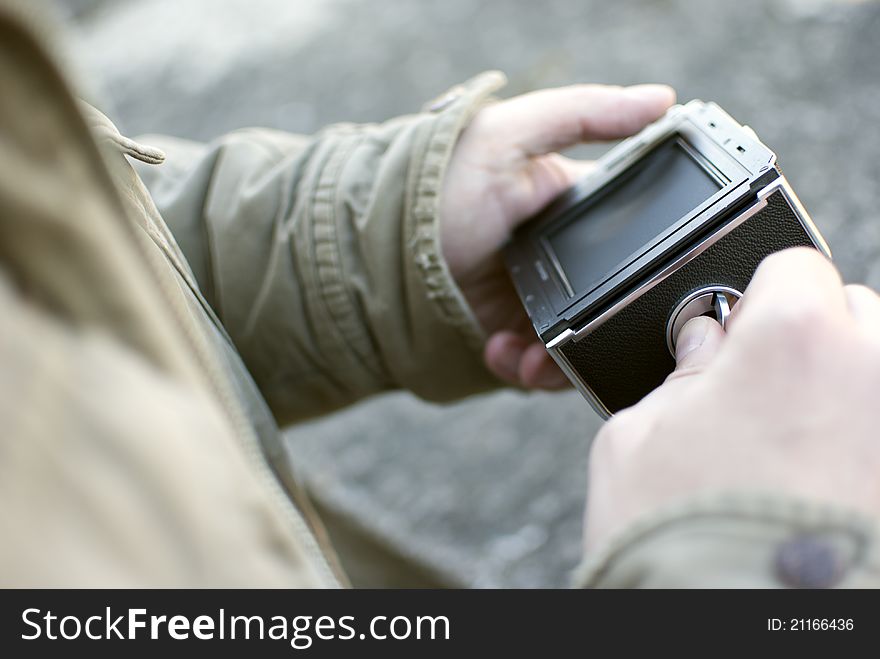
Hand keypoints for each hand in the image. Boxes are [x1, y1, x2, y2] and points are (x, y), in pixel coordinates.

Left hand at [440, 83, 675, 388]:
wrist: (367, 248)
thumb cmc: (434, 180)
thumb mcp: (508, 136)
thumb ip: (583, 113)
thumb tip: (662, 99)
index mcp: (567, 207)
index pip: (628, 235)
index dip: (646, 258)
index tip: (652, 278)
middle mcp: (556, 259)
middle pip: (609, 301)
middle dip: (604, 327)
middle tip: (590, 337)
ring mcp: (529, 302)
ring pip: (578, 343)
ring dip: (563, 360)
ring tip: (534, 360)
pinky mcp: (502, 335)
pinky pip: (535, 365)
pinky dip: (525, 370)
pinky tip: (503, 354)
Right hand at [584, 248, 879, 549]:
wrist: (738, 631)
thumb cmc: (678, 540)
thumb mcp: (637, 434)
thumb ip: (682, 371)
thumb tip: (705, 341)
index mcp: (796, 336)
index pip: (795, 264)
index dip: (756, 301)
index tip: (736, 336)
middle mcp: (876, 372)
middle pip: (855, 313)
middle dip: (809, 341)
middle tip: (758, 398)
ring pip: (879, 373)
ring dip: (843, 391)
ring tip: (791, 450)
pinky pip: (879, 428)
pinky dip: (857, 441)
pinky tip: (816, 481)